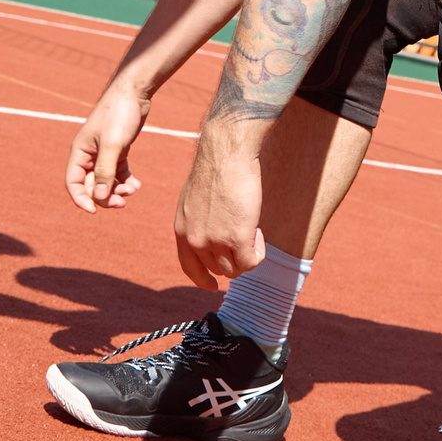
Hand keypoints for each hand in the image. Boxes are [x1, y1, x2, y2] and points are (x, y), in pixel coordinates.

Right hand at [67, 79, 150, 211]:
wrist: (135, 92)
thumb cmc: (120, 114)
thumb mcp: (113, 145)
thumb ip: (104, 172)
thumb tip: (99, 197)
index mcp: (80, 152)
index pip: (73, 183)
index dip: (81, 199)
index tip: (94, 211)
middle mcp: (88, 154)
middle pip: (91, 185)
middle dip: (106, 196)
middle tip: (123, 202)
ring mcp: (103, 153)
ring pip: (106, 181)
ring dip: (118, 190)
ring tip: (134, 190)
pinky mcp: (117, 150)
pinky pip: (118, 173)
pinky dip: (126, 181)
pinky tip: (137, 184)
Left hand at [172, 132, 264, 289]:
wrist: (226, 155)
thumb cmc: (215, 170)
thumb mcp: (193, 200)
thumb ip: (197, 222)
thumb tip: (210, 237)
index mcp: (181, 231)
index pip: (190, 267)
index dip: (203, 280)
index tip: (213, 285)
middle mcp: (195, 240)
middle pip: (218, 269)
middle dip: (233, 258)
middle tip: (245, 236)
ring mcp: (215, 241)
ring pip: (236, 269)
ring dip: (247, 254)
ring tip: (253, 230)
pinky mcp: (237, 239)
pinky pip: (251, 261)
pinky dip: (259, 252)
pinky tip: (259, 233)